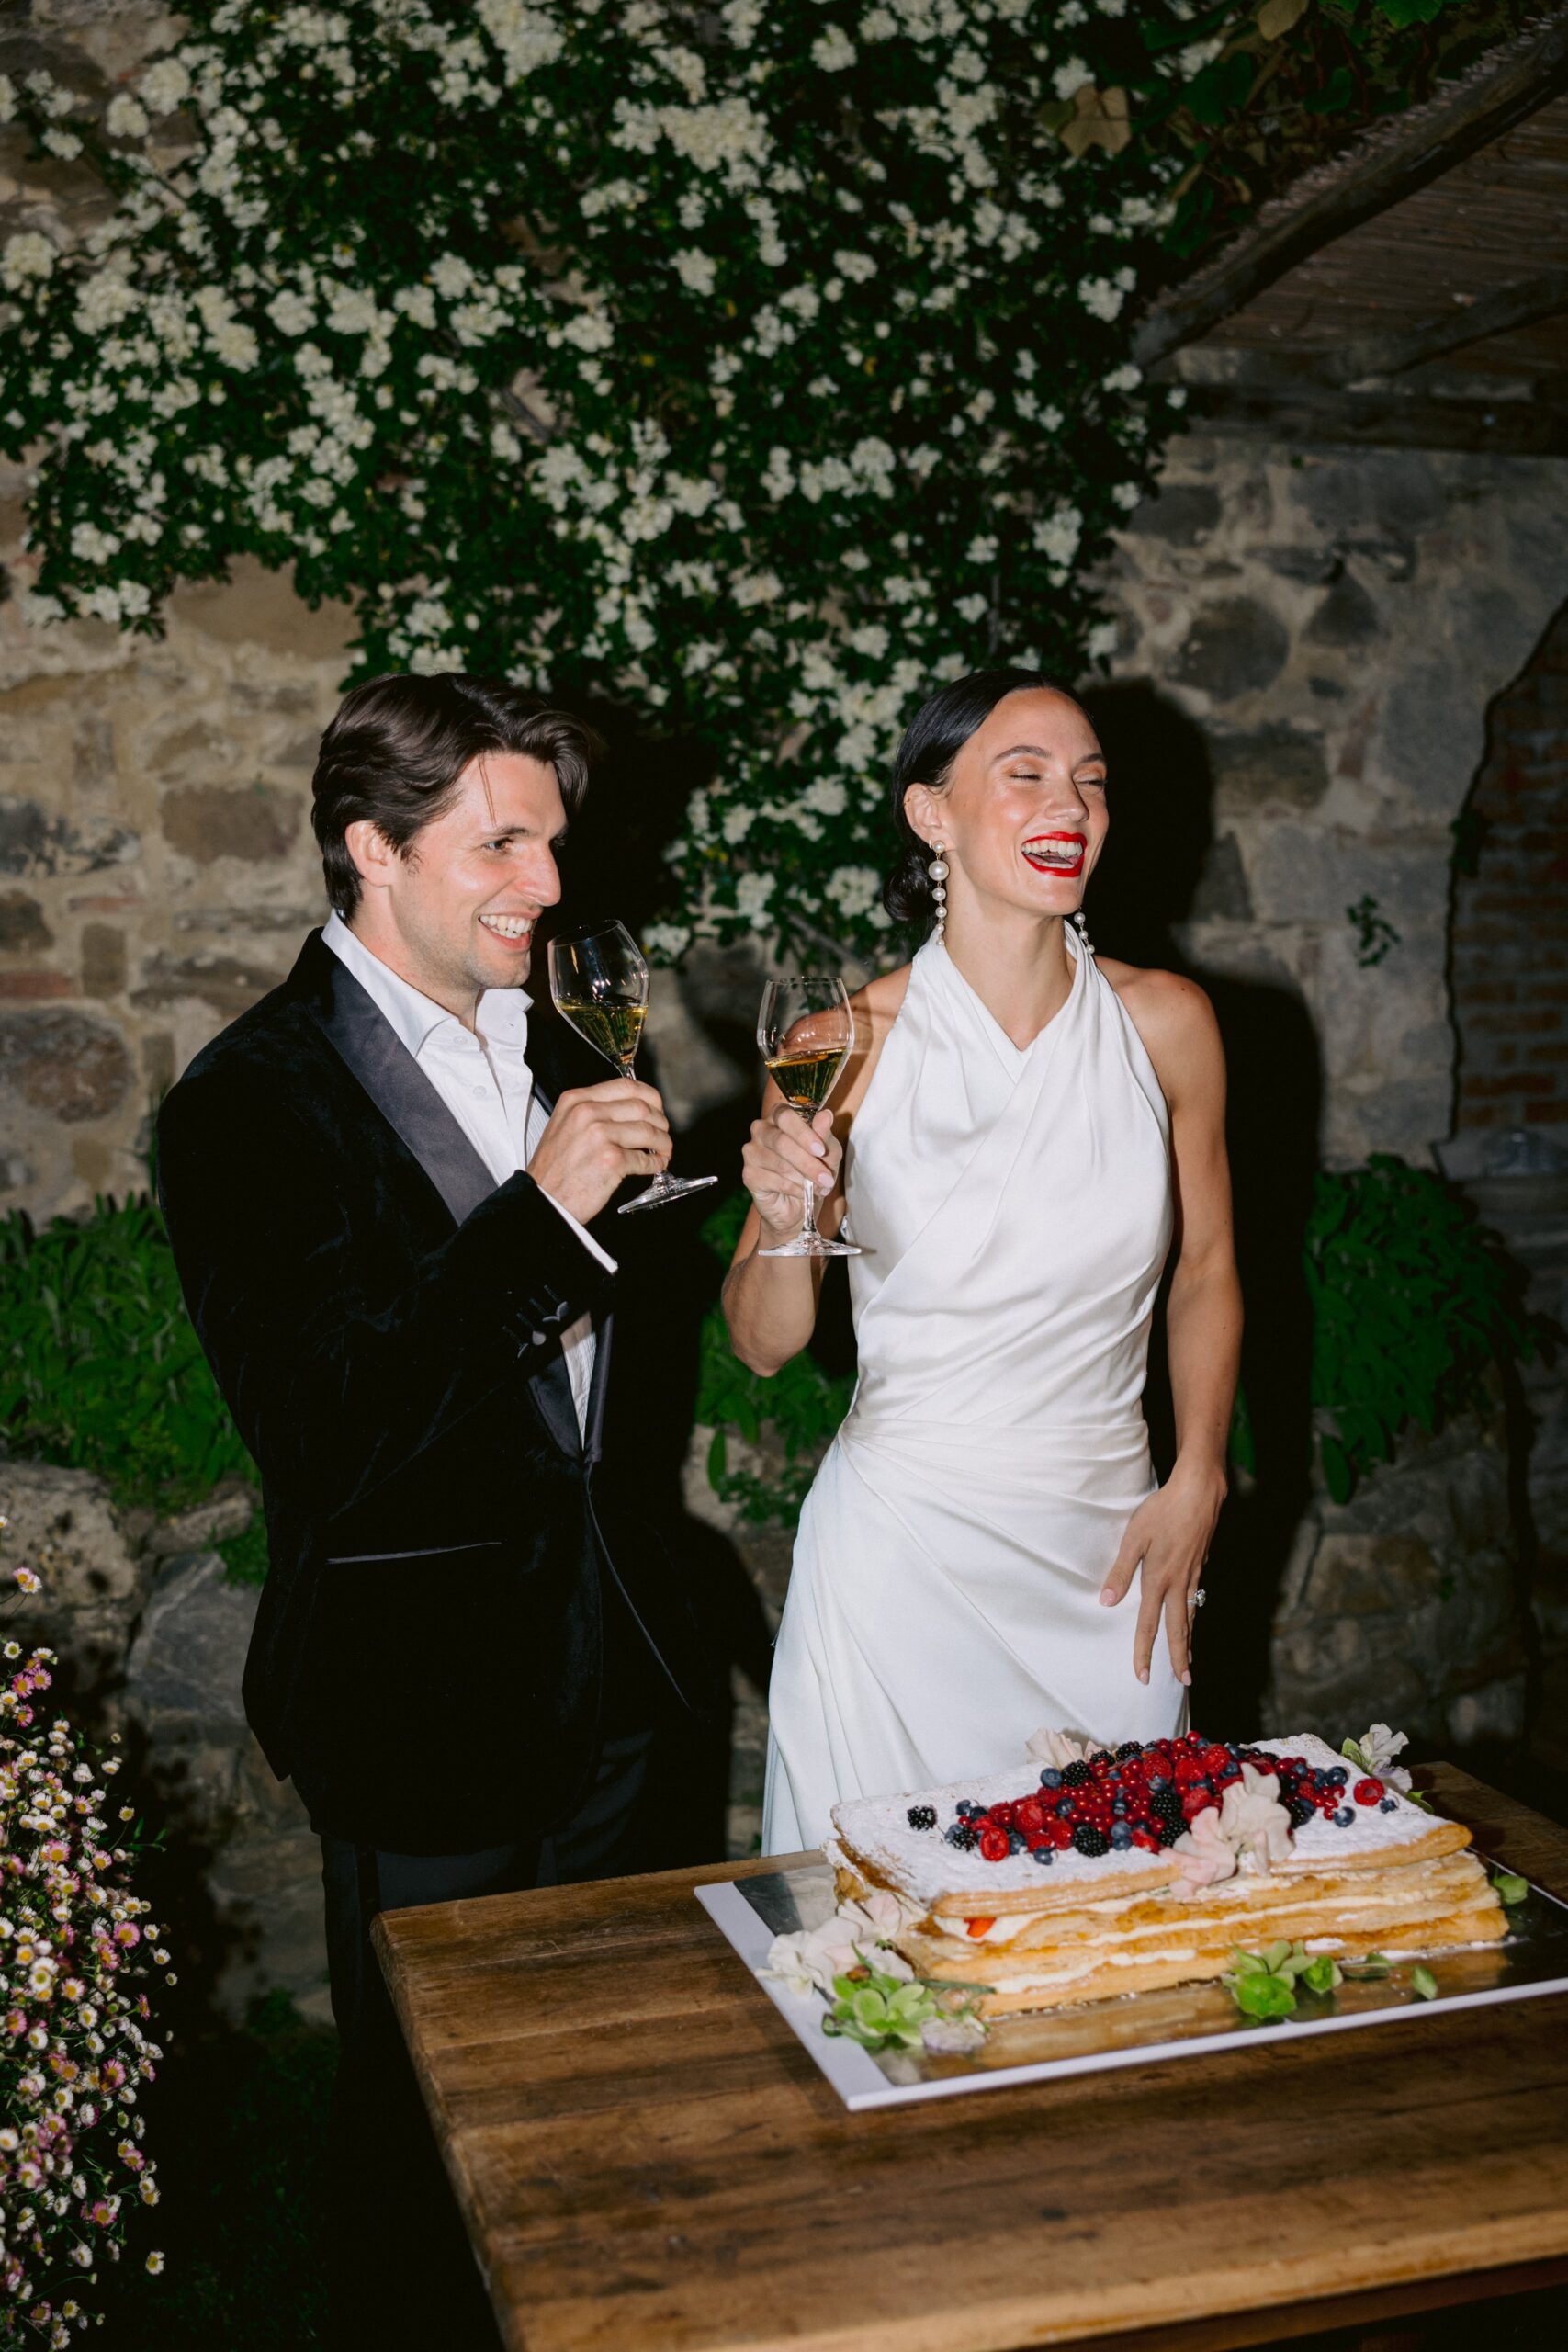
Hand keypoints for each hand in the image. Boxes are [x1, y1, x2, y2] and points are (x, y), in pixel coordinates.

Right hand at [528, 1079, 670, 1224]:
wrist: (542, 1200)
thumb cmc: (554, 1169)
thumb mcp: (565, 1125)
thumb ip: (593, 1112)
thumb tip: (632, 1110)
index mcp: (576, 1100)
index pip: (626, 1086)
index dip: (650, 1097)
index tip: (657, 1108)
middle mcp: (587, 1113)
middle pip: (642, 1107)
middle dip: (660, 1122)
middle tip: (663, 1134)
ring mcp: (599, 1136)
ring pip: (648, 1131)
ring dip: (663, 1143)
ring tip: (663, 1152)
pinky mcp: (610, 1161)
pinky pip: (645, 1159)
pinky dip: (656, 1164)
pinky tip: (655, 1166)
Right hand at [742, 1103, 841, 1247]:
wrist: (798, 1202)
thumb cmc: (812, 1169)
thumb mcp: (827, 1152)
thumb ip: (825, 1135)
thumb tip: (827, 1115)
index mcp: (779, 1116)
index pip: (786, 1116)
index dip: (803, 1133)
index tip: (821, 1151)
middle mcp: (761, 1129)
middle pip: (781, 1142)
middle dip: (807, 1163)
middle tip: (826, 1179)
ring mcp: (751, 1152)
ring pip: (780, 1164)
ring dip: (804, 1179)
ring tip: (817, 1187)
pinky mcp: (749, 1175)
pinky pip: (774, 1182)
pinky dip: (794, 1189)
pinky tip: (801, 1192)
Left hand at [1097, 1458, 1226, 1688]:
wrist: (1199, 1492)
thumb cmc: (1162, 1511)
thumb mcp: (1133, 1538)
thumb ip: (1120, 1571)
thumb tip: (1106, 1602)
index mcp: (1158, 1579)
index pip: (1148, 1624)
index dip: (1144, 1651)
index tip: (1142, 1676)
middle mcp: (1178, 1583)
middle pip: (1178, 1629)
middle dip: (1179, 1658)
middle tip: (1183, 1682)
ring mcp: (1194, 1575)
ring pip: (1191, 1616)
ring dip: (1189, 1641)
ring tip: (1189, 1661)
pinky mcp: (1201, 1565)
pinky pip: (1197, 1599)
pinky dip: (1195, 1616)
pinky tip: (1192, 1619)